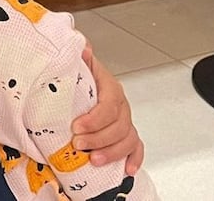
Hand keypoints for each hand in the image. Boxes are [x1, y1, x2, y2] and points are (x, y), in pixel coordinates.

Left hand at [72, 42, 143, 174]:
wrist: (85, 83)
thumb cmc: (81, 78)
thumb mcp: (77, 65)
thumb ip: (79, 57)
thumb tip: (81, 45)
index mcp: (109, 88)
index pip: (108, 104)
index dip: (94, 118)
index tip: (77, 126)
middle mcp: (120, 105)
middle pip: (119, 125)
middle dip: (99, 138)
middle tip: (78, 144)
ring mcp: (125, 121)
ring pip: (127, 139)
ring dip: (112, 152)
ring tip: (94, 160)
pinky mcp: (126, 134)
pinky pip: (136, 147)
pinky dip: (134, 158)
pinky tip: (126, 169)